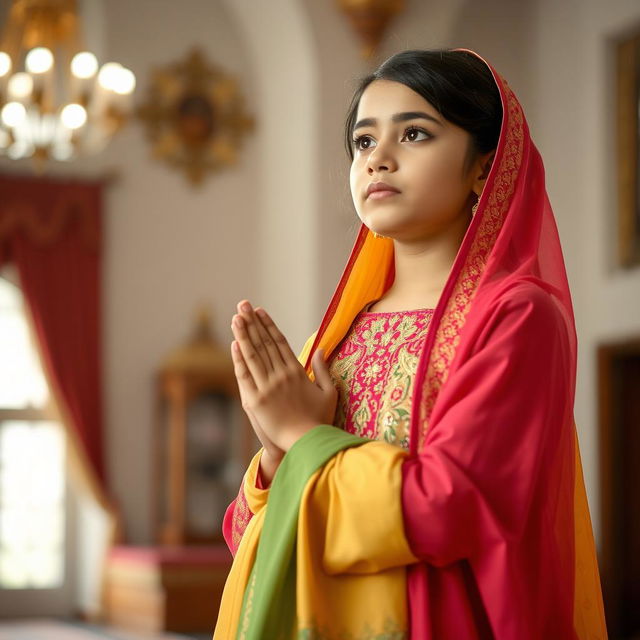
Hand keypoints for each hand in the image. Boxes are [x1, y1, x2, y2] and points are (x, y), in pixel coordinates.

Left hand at [230, 300, 337, 451]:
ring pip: (253, 355)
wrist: (306, 443)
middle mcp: (281, 375)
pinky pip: (245, 375)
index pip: (280, 342)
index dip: (269, 325)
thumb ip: (323, 370)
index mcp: (297, 372)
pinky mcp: (256, 400)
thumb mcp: (329, 393)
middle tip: (243, 304)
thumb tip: (319, 349)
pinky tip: (235, 343)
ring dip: (244, 334)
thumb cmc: (319, 421)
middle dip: (253, 323)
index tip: (260, 312)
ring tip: (237, 317)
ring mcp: (267, 386)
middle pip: (264, 343)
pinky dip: (239, 359)